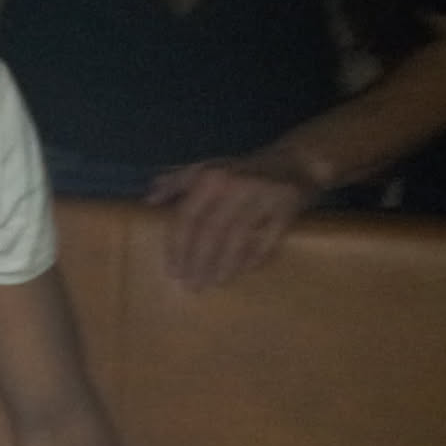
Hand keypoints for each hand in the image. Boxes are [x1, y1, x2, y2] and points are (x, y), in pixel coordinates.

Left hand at [145, 147, 320, 289]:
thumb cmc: (241, 170)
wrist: (296, 160)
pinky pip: (269, 238)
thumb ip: (176, 182)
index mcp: (209, 177)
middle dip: (198, 261)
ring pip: (238, 237)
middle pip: (209, 231)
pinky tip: (245, 270)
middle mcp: (233, 184)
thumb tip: (148, 200)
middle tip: (192, 285)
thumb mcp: (207, 168)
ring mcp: (262, 195)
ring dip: (225, 264)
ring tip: (215, 283)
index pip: (187, 217)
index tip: (173, 271)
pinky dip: (256, 256)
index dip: (178, 246)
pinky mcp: (288, 205)